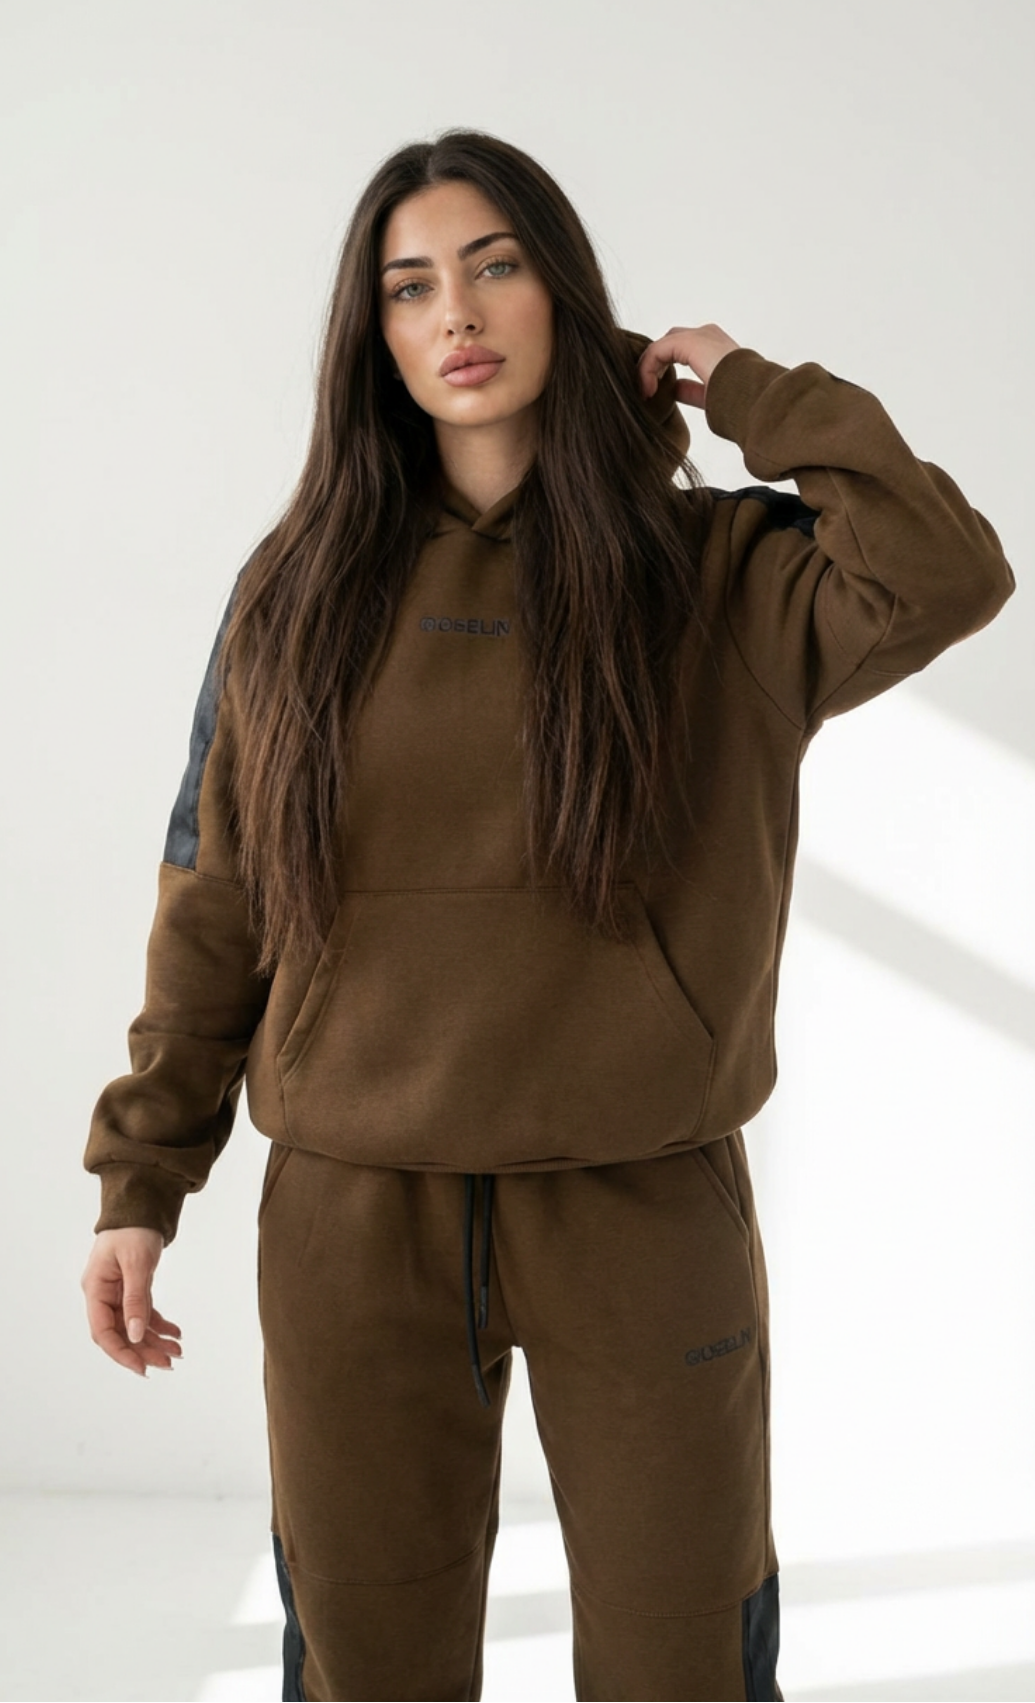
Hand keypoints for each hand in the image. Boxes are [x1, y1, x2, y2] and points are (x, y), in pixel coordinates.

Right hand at [81, 1227, 181, 1376]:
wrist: (142, 1205)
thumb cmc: (133, 1229)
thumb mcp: (136, 1264)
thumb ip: (135, 1300)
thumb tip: (135, 1335)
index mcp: (95, 1288)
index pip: (102, 1331)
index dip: (121, 1352)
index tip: (142, 1368)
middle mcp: (103, 1294)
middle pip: (120, 1332)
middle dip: (143, 1350)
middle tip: (168, 1364)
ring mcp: (117, 1292)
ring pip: (133, 1326)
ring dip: (154, 1341)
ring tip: (177, 1353)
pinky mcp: (132, 1288)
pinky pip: (143, 1313)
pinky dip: (159, 1324)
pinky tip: (175, 1333)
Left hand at [637, 323, 740, 409]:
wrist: (754, 397)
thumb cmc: (741, 400)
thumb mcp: (711, 394)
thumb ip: (693, 389)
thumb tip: (675, 390)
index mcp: (716, 346)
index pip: (681, 349)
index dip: (663, 369)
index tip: (655, 395)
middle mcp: (708, 336)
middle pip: (669, 342)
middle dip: (655, 364)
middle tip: (648, 389)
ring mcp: (699, 336)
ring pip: (662, 345)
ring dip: (648, 367)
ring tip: (645, 391)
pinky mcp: (689, 342)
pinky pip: (658, 350)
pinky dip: (648, 369)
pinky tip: (648, 389)